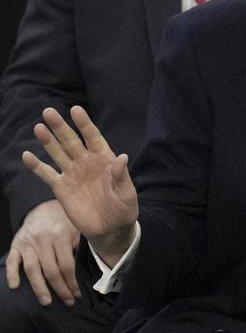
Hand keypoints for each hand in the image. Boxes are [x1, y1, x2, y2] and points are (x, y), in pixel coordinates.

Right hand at [5, 200, 79, 305]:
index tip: (78, 293)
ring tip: (46, 301)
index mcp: (61, 234)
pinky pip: (12, 261)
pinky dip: (12, 274)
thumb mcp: (77, 227)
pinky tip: (16, 286)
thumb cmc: (64, 220)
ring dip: (39, 288)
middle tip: (68, 301)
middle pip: (51, 270)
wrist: (43, 206)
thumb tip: (91, 266)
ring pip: (32, 269)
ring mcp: (28, 243)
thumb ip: (81, 244)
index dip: (72, 282)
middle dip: (60, 289)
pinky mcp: (16, 244)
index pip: (67, 265)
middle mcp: (43, 239)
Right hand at [22, 106, 137, 266]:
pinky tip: (26, 155)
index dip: (84, 124)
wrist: (111, 229)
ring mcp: (73, 174)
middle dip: (60, 127)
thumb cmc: (124, 208)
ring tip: (38, 127)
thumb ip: (122, 176)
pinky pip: (47, 174)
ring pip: (58, 153)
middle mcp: (86, 162)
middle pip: (71, 141)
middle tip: (48, 111)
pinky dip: (36, 166)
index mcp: (104, 159)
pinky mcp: (62, 188)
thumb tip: (123, 157)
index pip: (93, 137)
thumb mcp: (127, 193)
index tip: (76, 110)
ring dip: (48, 141)